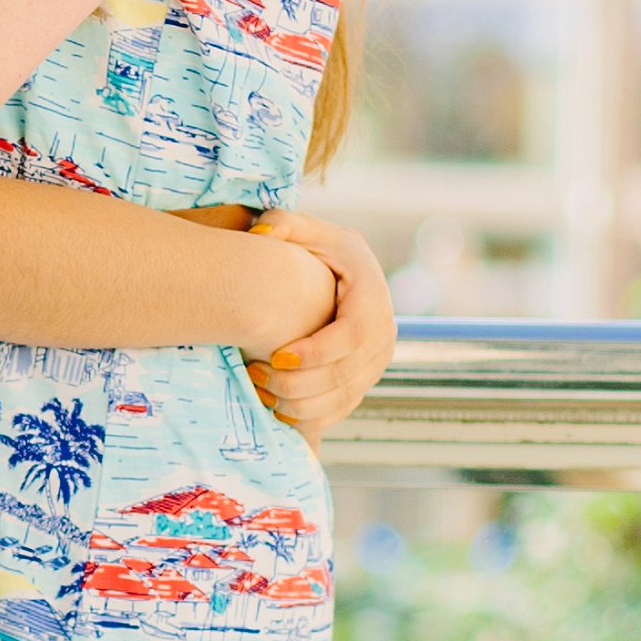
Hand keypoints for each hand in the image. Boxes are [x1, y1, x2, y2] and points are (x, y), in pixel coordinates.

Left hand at [244, 208, 394, 441]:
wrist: (344, 276)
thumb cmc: (319, 251)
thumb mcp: (306, 229)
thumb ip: (282, 223)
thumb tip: (262, 233)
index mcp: (372, 298)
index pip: (354, 335)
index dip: (318, 352)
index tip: (278, 356)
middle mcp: (383, 335)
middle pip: (348, 374)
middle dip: (300, 382)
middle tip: (257, 375)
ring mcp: (375, 363)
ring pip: (343, 398)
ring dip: (300, 403)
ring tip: (259, 390)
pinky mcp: (362, 382)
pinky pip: (339, 411)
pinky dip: (308, 417)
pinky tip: (273, 406)